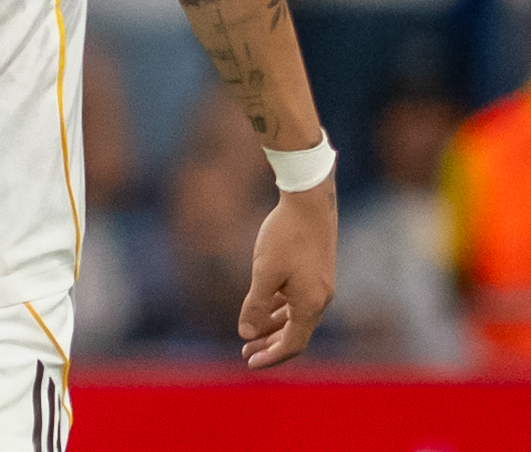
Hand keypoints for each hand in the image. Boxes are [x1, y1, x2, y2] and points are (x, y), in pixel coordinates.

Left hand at [239, 178, 335, 368]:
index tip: (248, 362)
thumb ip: (255, 306)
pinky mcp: (316, 272)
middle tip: (244, 351)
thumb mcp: (264, 273)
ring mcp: (320, 286)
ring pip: (296, 316)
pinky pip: (297, 300)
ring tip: (250, 333)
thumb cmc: (286, 237)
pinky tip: (264, 307)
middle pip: (295, 333)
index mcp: (310, 305)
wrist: (309, 203)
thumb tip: (246, 334)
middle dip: (269, 344)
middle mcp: (320, 300)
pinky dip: (280, 308)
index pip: (292, 344)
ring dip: (273, 326)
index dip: (271, 356)